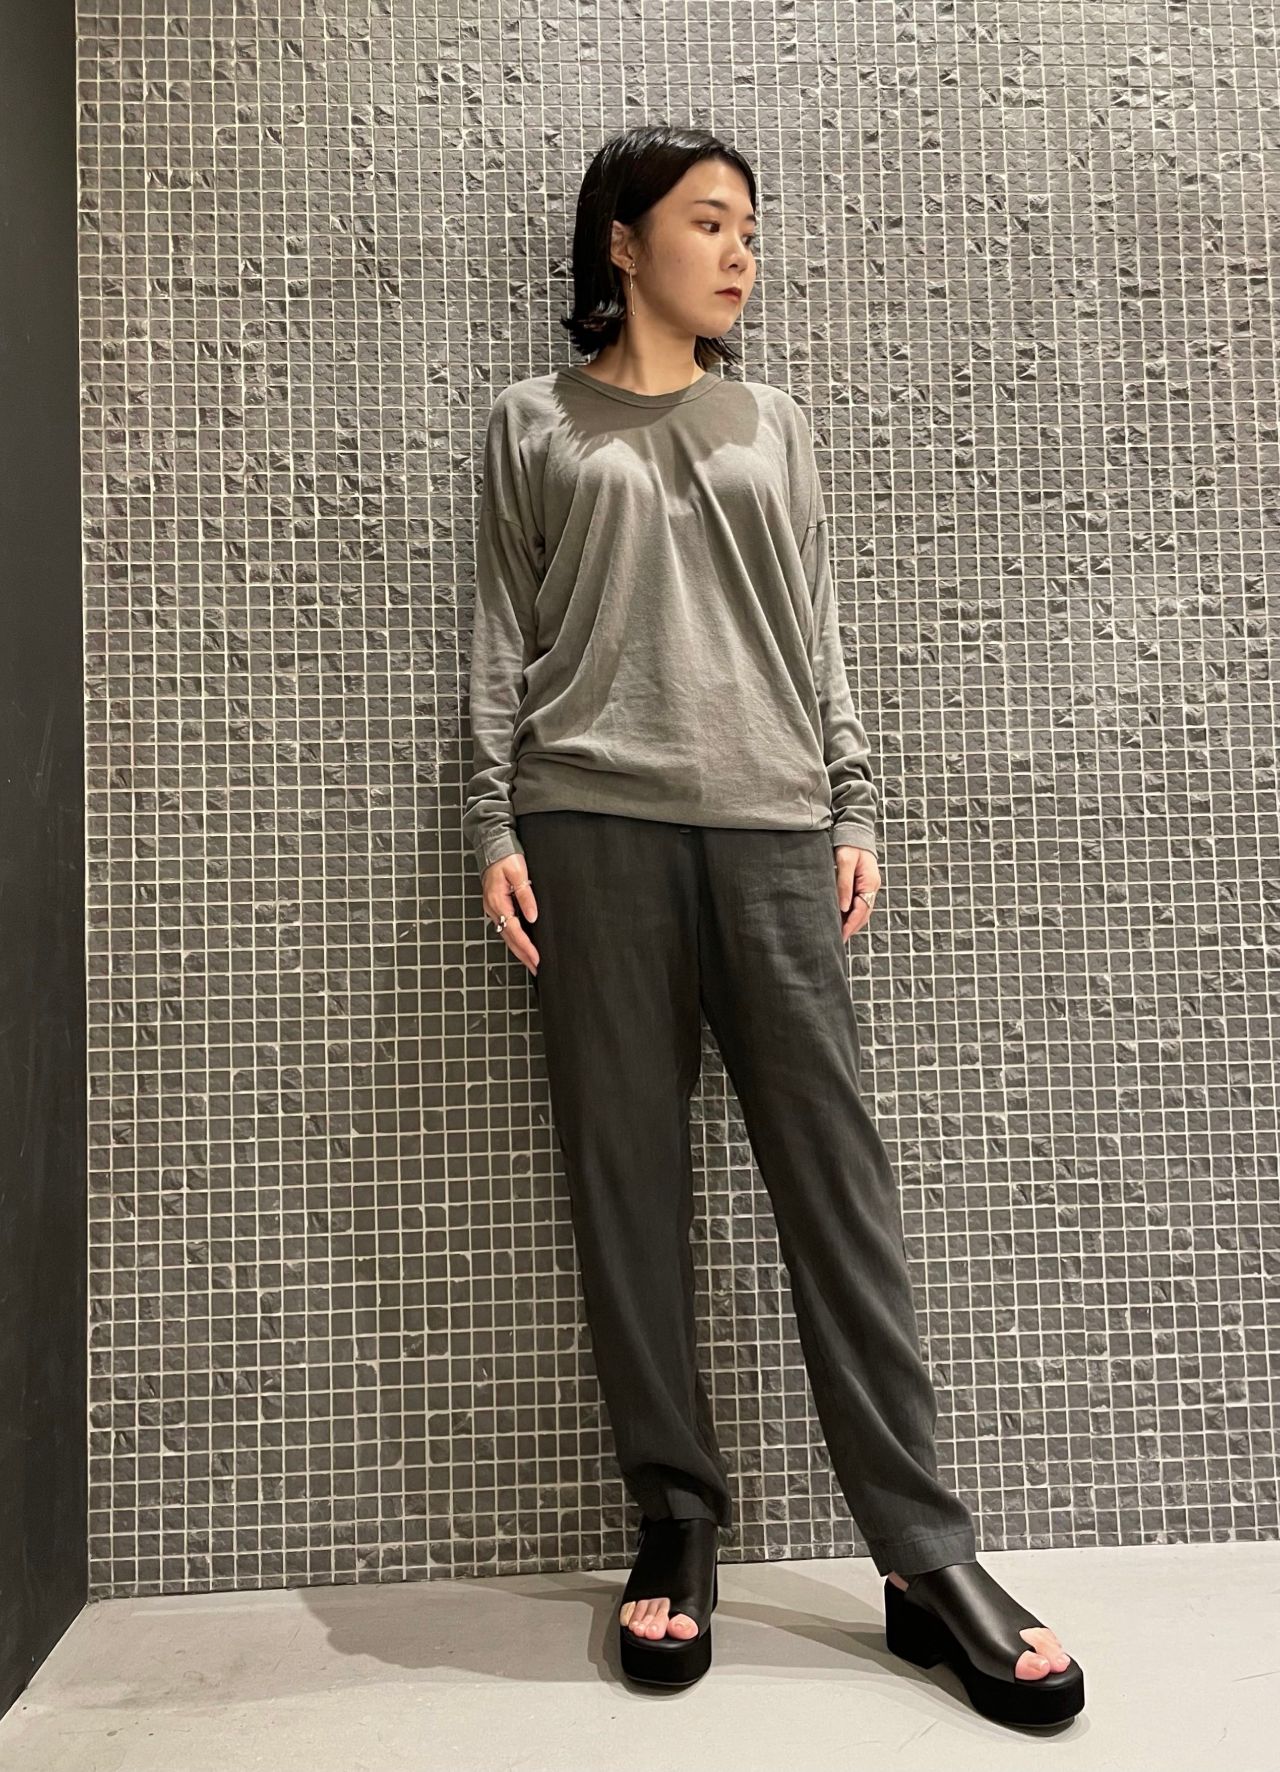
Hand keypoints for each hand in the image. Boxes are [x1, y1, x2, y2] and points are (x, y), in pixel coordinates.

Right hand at [482, 854, 539, 974]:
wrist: (492, 845)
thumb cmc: (505, 857)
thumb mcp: (519, 873)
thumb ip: (526, 895)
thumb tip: (532, 916)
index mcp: (497, 901)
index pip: (514, 930)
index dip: (526, 946)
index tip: (536, 958)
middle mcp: (493, 908)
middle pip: (508, 938)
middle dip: (522, 955)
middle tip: (535, 967)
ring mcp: (492, 908)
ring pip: (506, 934)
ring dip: (518, 949)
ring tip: (531, 961)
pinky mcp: (496, 906)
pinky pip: (505, 927)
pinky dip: (514, 939)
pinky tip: (521, 944)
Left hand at [834, 844, 879, 941]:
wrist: (855, 832)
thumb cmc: (849, 845)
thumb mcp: (844, 862)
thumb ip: (844, 884)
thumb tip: (843, 907)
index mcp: (870, 883)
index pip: (861, 910)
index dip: (850, 924)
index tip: (840, 936)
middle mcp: (871, 887)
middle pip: (863, 914)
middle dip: (851, 928)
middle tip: (837, 941)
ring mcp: (868, 887)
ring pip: (861, 911)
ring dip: (851, 923)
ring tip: (837, 934)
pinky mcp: (862, 886)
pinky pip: (857, 904)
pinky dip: (850, 914)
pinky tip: (840, 919)